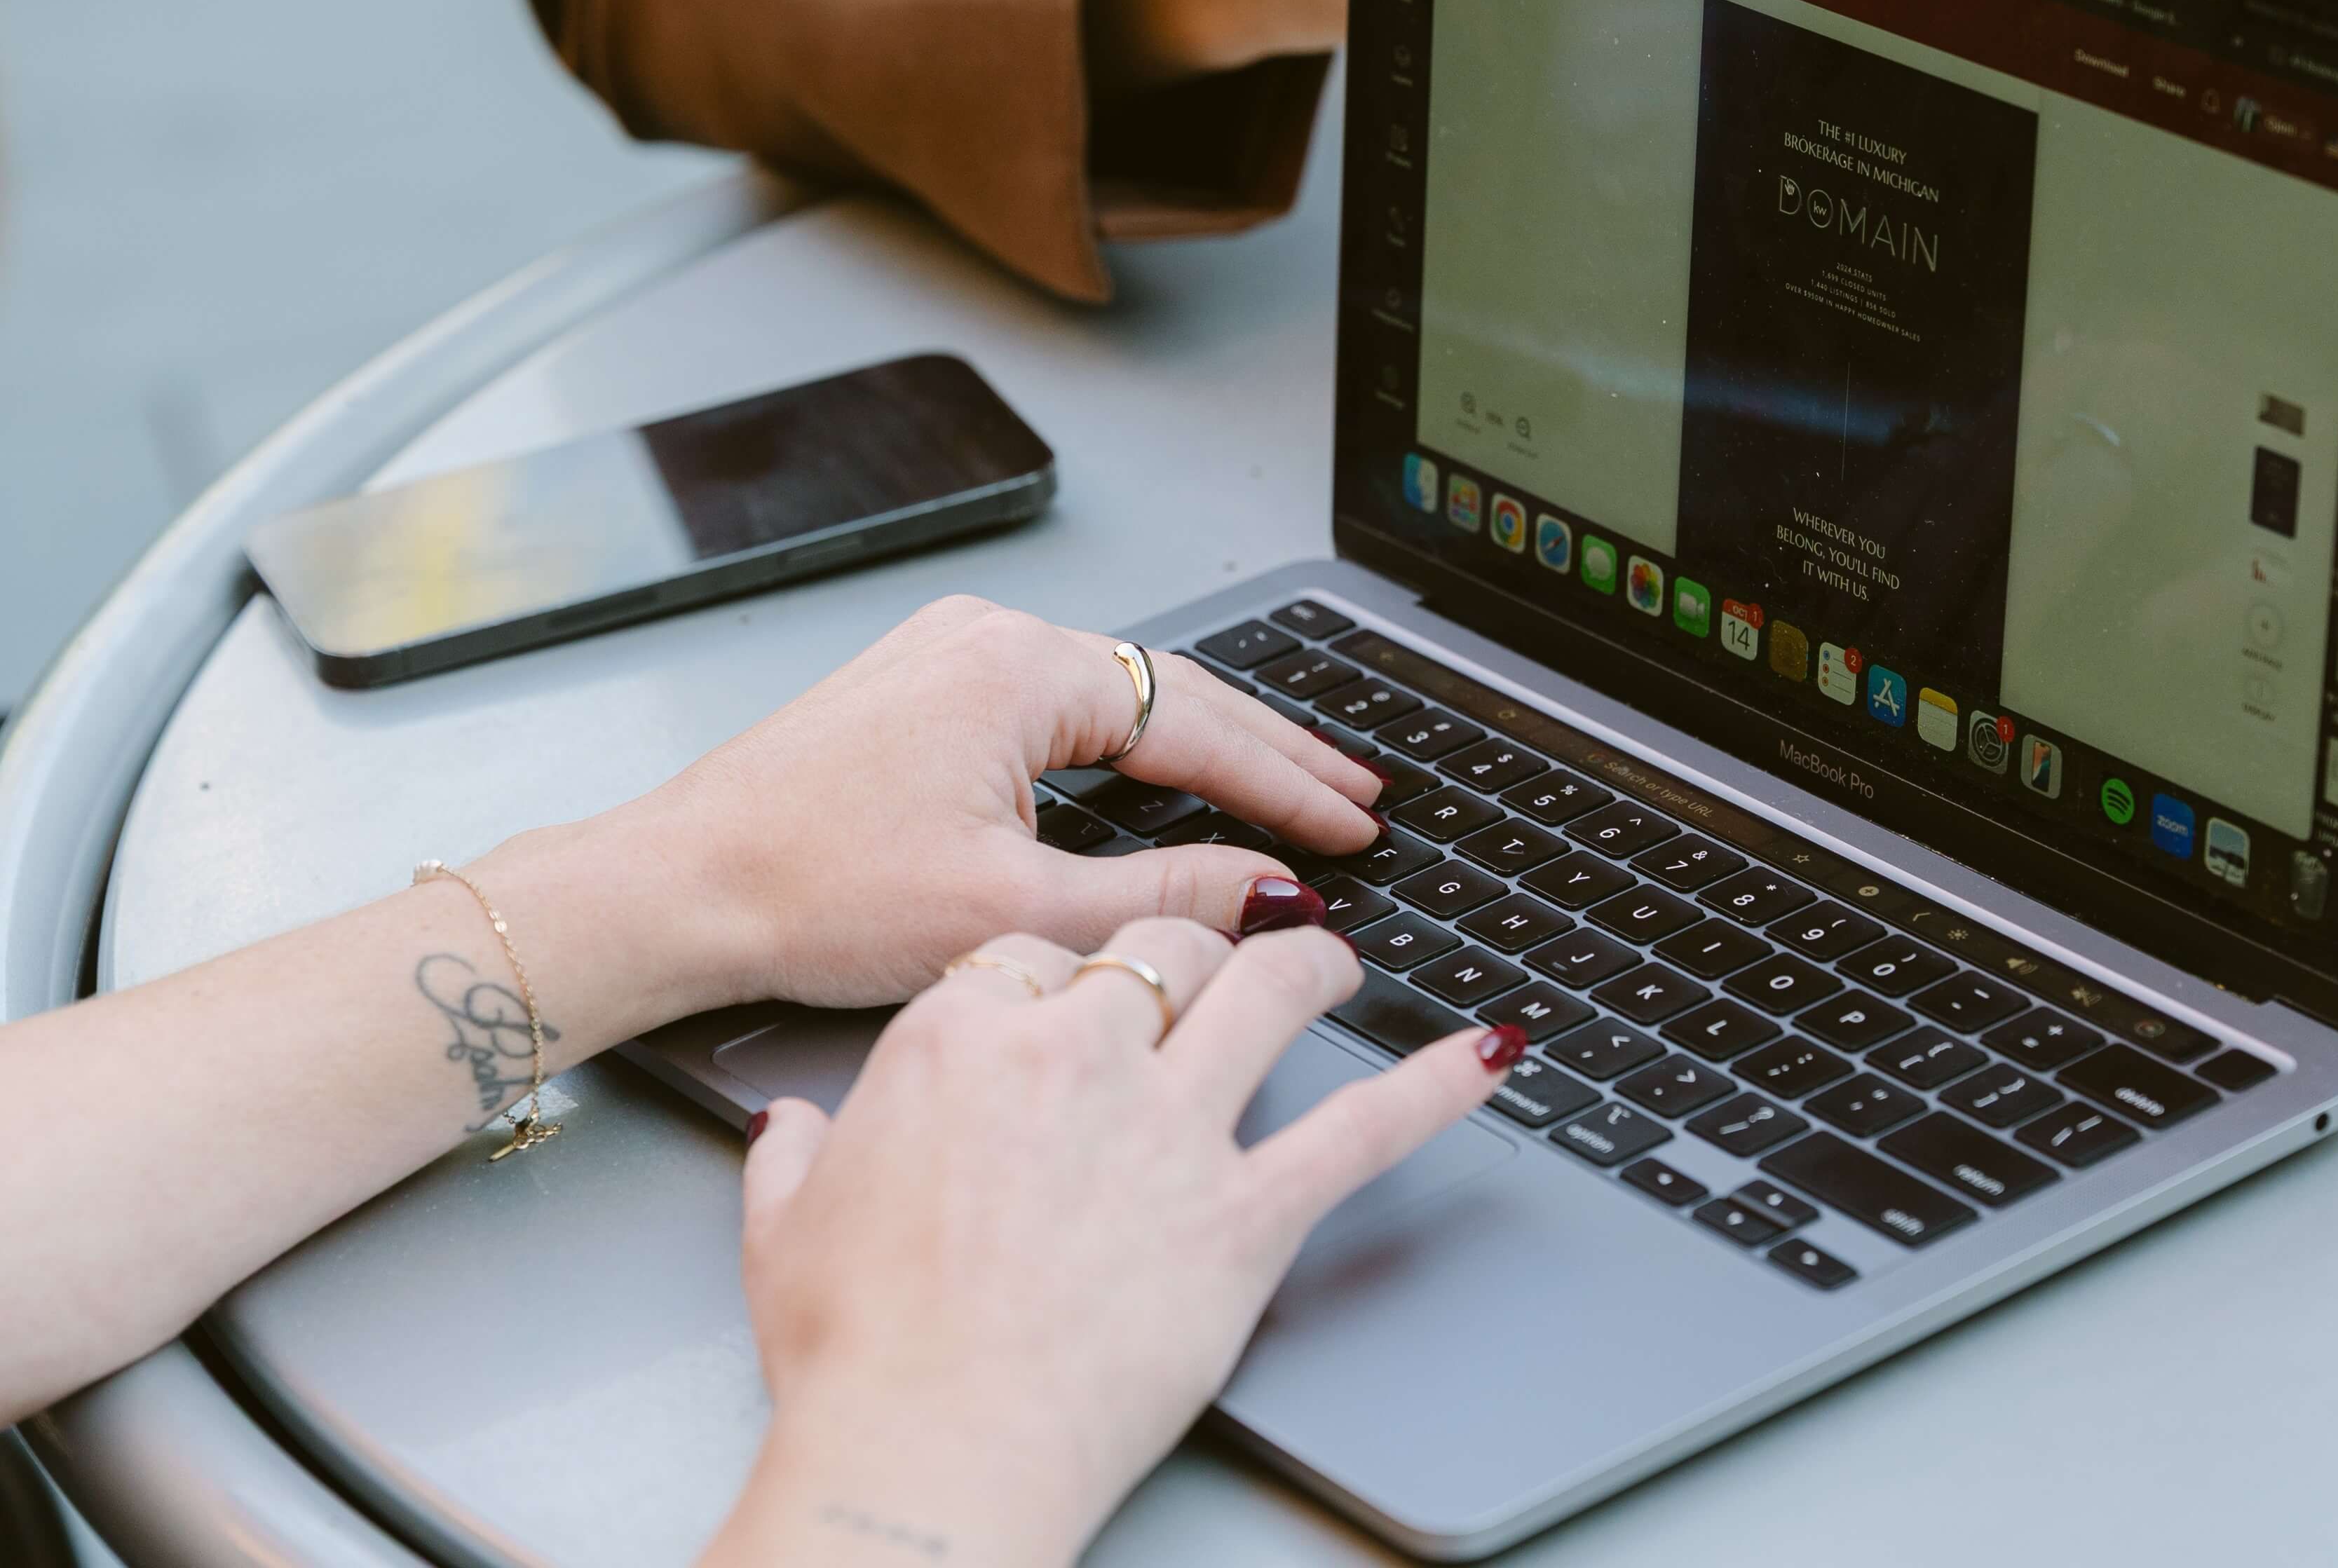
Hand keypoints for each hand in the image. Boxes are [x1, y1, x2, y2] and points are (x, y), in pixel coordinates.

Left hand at [613, 597, 1385, 1012]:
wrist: (675, 890)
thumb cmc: (808, 893)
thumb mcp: (1012, 911)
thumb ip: (1161, 898)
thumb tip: (1272, 893)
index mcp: (1016, 668)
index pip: (1197, 724)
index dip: (1288, 784)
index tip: (1356, 824)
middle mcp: (988, 639)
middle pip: (1170, 694)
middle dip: (1270, 752)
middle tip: (1354, 795)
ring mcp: (954, 657)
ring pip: (1118, 698)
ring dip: (1204, 747)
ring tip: (1290, 786)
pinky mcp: (927, 692)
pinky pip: (1064, 709)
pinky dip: (1133, 748)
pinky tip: (1175, 775)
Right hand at [701, 917, 1523, 1567]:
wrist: (927, 1452)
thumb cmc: (857, 1354)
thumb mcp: (784, 1231)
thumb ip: (796, 1157)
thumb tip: (798, 1129)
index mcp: (961, 1040)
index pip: (1039, 952)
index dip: (1068, 971)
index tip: (1080, 991)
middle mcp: (1077, 1057)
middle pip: (1162, 952)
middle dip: (1192, 952)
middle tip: (1215, 965)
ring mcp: (1170, 1130)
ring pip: (1267, 994)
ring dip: (1312, 965)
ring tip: (1333, 961)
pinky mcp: (1244, 1215)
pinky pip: (1365, 1130)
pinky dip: (1437, 1087)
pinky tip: (1486, 1053)